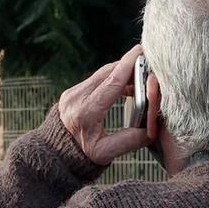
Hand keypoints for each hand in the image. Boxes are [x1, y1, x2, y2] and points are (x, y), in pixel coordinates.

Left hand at [54, 46, 153, 168]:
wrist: (55, 154)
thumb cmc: (82, 156)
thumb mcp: (107, 153)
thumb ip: (131, 140)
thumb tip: (153, 128)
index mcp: (86, 112)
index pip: (111, 82)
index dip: (128, 65)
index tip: (141, 51)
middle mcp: (76, 98)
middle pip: (107, 73)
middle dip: (129, 65)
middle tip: (149, 63)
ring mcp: (72, 93)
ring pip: (102, 74)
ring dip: (122, 72)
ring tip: (141, 77)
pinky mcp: (72, 92)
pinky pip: (96, 80)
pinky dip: (112, 79)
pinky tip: (126, 86)